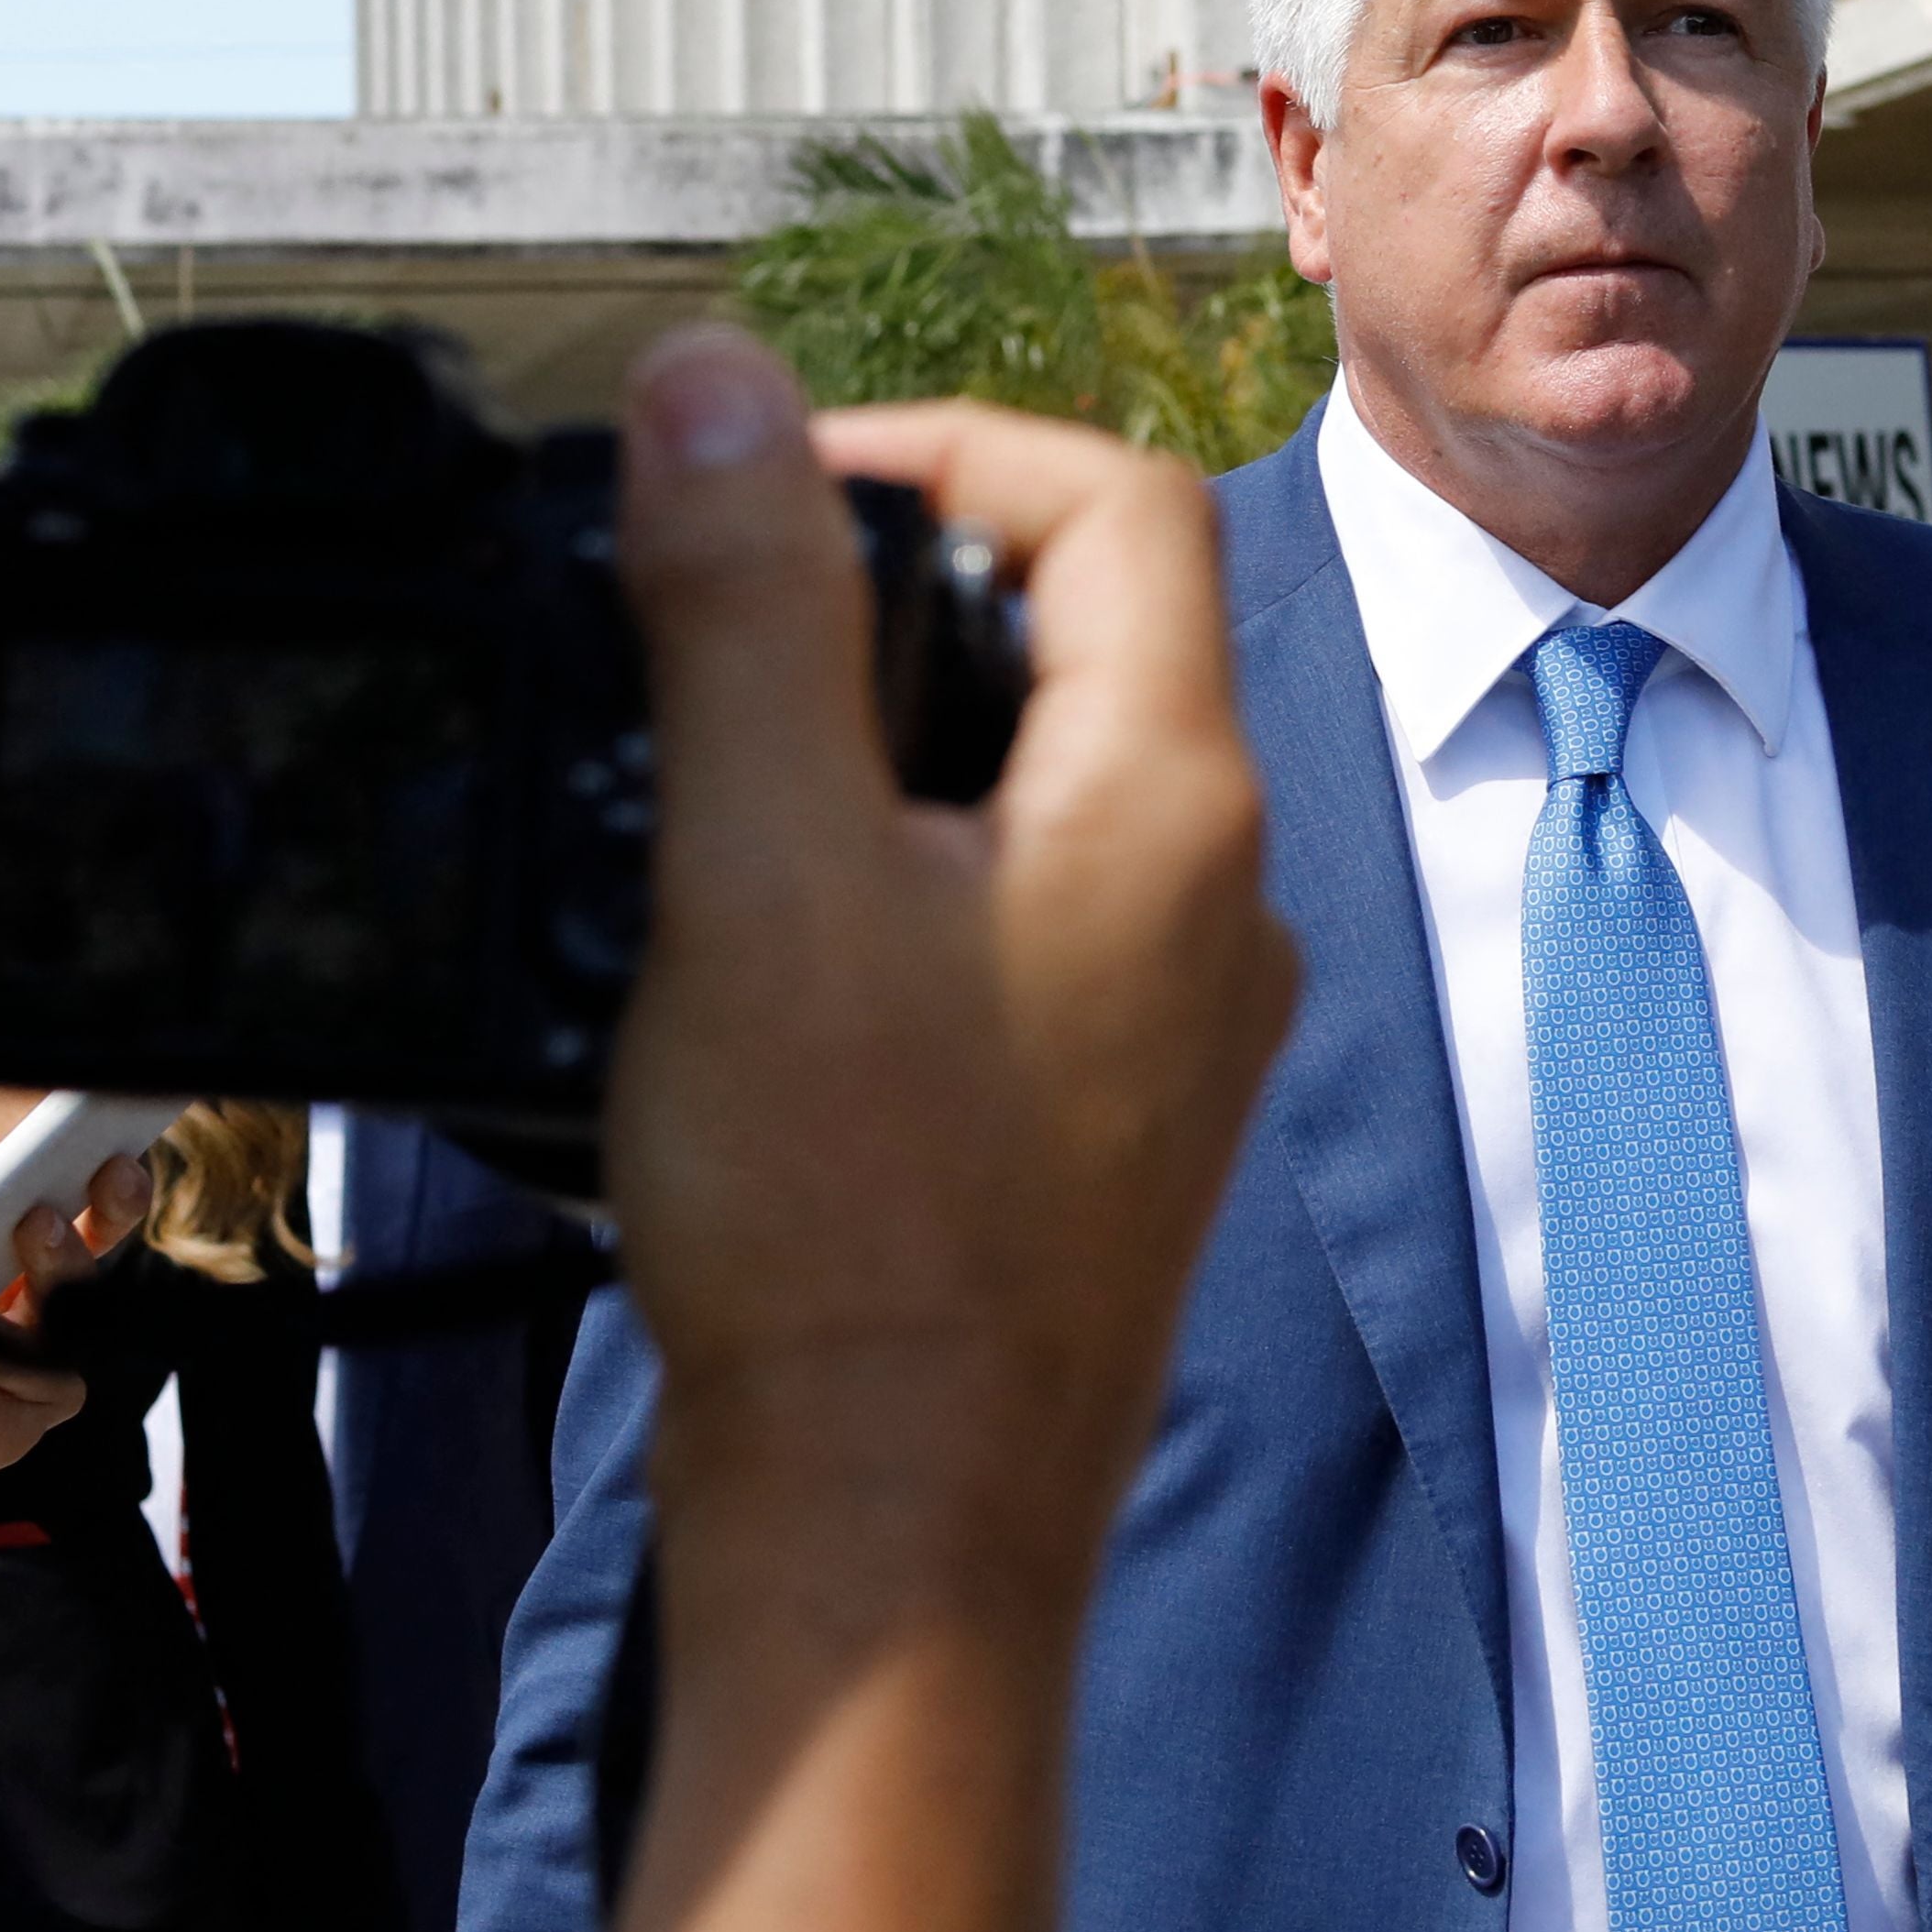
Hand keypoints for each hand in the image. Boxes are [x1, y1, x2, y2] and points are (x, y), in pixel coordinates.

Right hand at [602, 330, 1292, 1617]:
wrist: (893, 1548)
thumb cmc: (842, 1237)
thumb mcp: (759, 867)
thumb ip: (743, 607)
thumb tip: (713, 382)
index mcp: (1173, 801)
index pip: (1112, 502)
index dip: (938, 444)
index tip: (767, 477)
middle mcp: (1218, 900)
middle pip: (1090, 635)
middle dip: (900, 585)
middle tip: (720, 606)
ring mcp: (1179, 1026)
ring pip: (1055, 784)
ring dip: (898, 736)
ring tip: (721, 769)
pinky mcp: (1114, 1128)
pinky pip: (1033, 922)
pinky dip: (912, 877)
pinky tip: (775, 942)